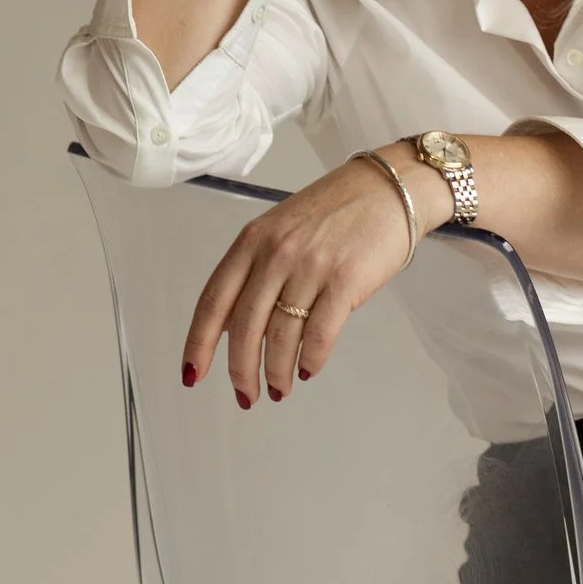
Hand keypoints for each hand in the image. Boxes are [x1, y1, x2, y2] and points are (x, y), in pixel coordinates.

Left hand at [180, 154, 419, 404]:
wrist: (390, 188)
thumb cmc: (339, 210)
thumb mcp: (283, 228)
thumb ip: (257, 271)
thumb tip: (238, 327)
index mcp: (252, 241)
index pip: (213, 301)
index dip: (198, 344)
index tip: (191, 374)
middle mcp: (275, 253)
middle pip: (244, 327)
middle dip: (241, 370)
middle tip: (246, 395)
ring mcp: (310, 267)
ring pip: (280, 337)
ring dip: (276, 372)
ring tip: (280, 389)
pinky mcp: (345, 281)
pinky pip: (319, 335)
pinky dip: (310, 360)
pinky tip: (308, 370)